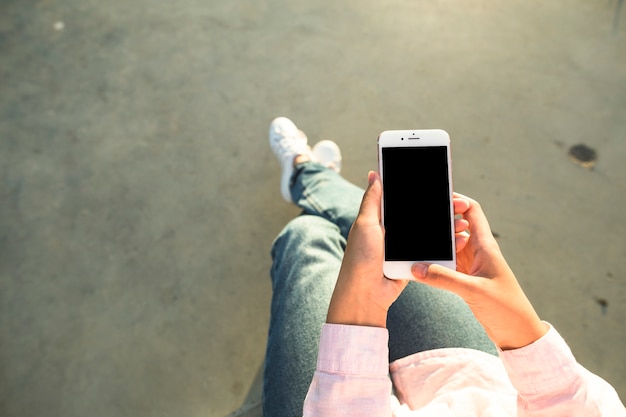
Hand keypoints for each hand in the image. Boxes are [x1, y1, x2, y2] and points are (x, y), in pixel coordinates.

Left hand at [326, 173, 476, 327]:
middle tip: (457, 202)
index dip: (417, 190)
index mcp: (378, 219)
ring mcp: (402, 248)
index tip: (438, 183)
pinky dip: (446, 246)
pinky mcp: (412, 263)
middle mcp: (391, 232)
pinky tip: (459, 239)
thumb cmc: (360, 258)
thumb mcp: (364, 224)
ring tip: (462, 220)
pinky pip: (431, 251)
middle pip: (419, 216)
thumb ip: (372, 200)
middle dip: (438, 208)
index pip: (400, 200)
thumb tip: (374, 173)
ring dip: (446, 226)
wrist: (365, 294)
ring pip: (428, 233)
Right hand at [411, 195, 548, 349]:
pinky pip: (446, 266)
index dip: (456, 201)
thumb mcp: (474, 291)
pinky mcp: (466, 280)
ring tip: (414, 245)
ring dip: (434, 246)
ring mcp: (471, 266)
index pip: (472, 211)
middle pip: (455, 227)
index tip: (436, 199)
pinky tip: (419, 268)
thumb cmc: (506, 309)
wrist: (518, 334)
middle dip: (438, 223)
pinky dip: (434, 264)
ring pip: (449, 247)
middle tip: (417, 223)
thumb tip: (417, 268)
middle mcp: (478, 252)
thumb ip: (444, 278)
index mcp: (485, 246)